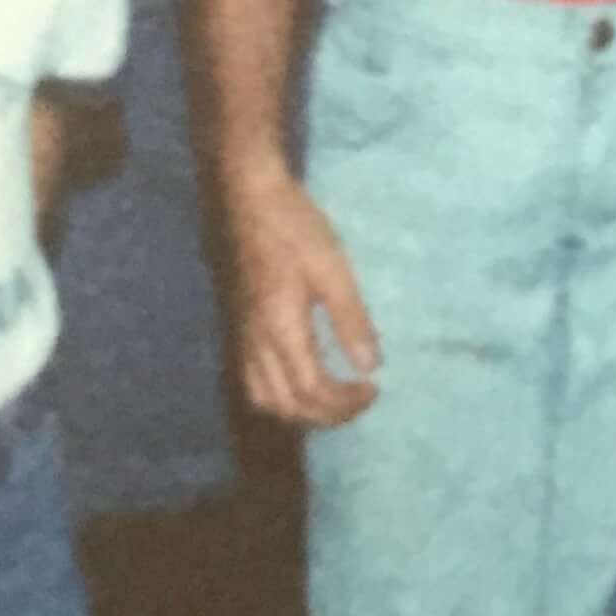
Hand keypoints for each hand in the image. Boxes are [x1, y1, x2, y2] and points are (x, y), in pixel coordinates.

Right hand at [228, 169, 380, 426]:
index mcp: (282, 331)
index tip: (375, 388)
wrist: (250, 200)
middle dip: (326, 414)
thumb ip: (351, 321)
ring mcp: (244, 337)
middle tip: (361, 399)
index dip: (345, 402)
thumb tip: (371, 368)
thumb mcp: (334, 271)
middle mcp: (257, 343)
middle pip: (287, 405)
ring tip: (334, 398)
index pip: (312, 391)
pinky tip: (303, 381)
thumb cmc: (296, 229)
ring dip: (301, 411)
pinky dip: (280, 396)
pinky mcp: (241, 328)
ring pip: (265, 398)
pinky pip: (253, 380)